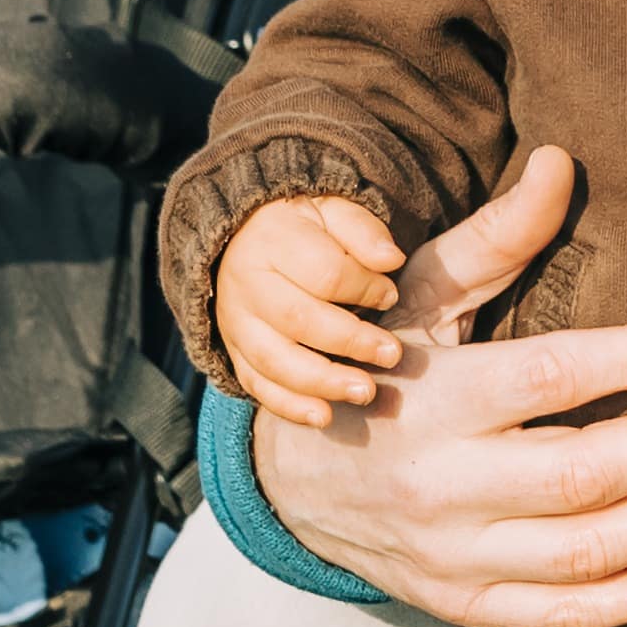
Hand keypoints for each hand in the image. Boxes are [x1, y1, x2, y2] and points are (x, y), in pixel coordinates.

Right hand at [214, 194, 405, 423]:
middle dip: (350, 341)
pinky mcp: (234, 351)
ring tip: (365, 392)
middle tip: (392, 354)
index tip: (392, 295)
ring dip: (322, 382)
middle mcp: (247, 284)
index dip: (364, 287)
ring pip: (274, 359)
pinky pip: (256, 384)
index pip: (324, 272)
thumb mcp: (332, 209)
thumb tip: (391, 259)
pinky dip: (288, 405)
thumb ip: (362, 231)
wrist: (242, 238)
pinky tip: (323, 417)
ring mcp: (235, 322)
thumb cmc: (302, 226)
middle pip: (298, 319)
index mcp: (272, 241)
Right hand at [242, 144, 626, 626]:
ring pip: (583, 552)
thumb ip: (496, 236)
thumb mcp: (419, 292)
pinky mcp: (466, 604)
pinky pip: (563, 616)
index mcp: (435, 398)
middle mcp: (442, 486)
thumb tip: (561, 161)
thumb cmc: (378, 365)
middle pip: (580, 475)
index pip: (549, 380)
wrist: (292, 480)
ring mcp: (454, 556)